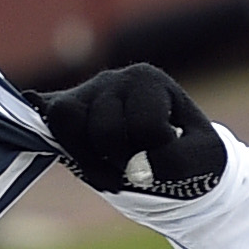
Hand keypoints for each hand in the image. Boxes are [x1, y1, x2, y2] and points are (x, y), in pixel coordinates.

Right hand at [34, 62, 226, 198]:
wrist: (171, 155)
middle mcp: (112, 78)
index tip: (167, 151)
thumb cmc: (188, 152)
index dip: (157, 153)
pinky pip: (46, 121)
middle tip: (135, 169)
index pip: (146, 126)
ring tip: (110, 170)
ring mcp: (83, 93)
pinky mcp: (62, 110)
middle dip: (121, 161)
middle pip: (104, 129)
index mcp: (149, 80)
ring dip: (88, 158)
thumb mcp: (203, 158)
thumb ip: (177, 161)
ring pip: (66, 120)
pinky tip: (69, 154)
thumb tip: (134, 170)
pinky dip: (55, 140)